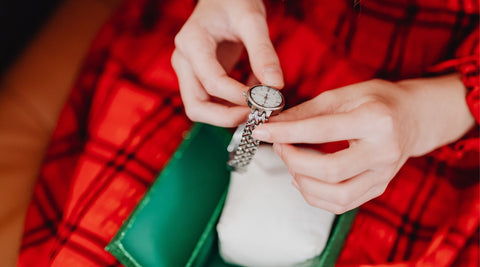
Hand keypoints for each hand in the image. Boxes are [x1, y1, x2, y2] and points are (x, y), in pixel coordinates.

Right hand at [171, 0, 283, 126]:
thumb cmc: (235, 1)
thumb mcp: (252, 20)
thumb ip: (263, 52)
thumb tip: (276, 86)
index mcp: (191, 43)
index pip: (212, 82)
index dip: (239, 96)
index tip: (266, 100)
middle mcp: (183, 60)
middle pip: (196, 106)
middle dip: (227, 117)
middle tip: (258, 115)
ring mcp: (188, 71)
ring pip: (200, 109)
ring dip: (229, 116)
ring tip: (259, 109)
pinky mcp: (198, 77)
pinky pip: (211, 102)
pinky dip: (232, 106)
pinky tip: (254, 93)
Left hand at [253, 76, 473, 213]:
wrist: (413, 117)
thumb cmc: (377, 100)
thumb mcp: (343, 95)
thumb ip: (307, 112)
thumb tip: (274, 124)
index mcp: (376, 120)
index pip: (322, 131)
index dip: (286, 132)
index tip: (262, 131)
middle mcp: (384, 152)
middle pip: (329, 170)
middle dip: (293, 160)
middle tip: (279, 145)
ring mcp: (384, 175)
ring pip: (336, 196)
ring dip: (302, 182)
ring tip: (291, 161)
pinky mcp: (379, 188)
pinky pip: (342, 204)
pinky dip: (315, 196)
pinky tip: (303, 179)